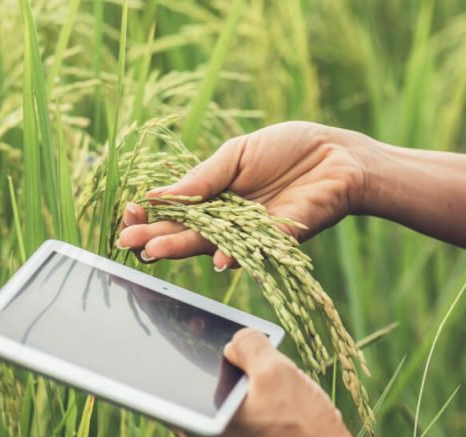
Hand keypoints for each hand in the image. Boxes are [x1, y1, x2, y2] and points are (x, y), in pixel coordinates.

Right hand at [118, 122, 372, 268]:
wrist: (338, 156)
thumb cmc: (289, 149)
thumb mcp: (236, 155)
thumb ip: (202, 178)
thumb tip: (156, 195)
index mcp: (215, 198)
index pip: (174, 213)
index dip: (151, 215)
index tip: (130, 213)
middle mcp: (229, 222)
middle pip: (186, 234)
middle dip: (155, 237)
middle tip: (127, 241)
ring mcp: (252, 235)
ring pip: (212, 246)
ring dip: (183, 249)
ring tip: (155, 250)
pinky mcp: (280, 241)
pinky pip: (255, 250)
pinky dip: (237, 255)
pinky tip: (218, 258)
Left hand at [178, 328, 376, 436]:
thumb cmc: (304, 429)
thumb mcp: (277, 371)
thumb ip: (247, 344)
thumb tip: (234, 342)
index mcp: (196, 427)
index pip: (174, 381)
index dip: (189, 353)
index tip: (201, 334)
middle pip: (204, 393)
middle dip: (226, 373)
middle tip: (253, 359)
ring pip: (226, 411)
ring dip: (246, 395)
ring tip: (278, 390)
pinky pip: (242, 430)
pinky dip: (256, 416)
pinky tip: (284, 411)